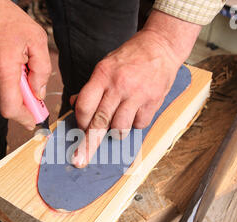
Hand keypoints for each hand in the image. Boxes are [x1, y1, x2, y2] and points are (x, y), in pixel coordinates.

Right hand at [0, 0, 50, 129]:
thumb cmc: (7, 20)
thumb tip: (39, 93)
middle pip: (8, 99)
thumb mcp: (36, 40)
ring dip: (9, 81)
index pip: (11, 108)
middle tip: (25, 71)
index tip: (33, 121)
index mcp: (3, 69)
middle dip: (21, 91)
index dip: (24, 118)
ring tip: (9, 58)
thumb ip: (41, 70)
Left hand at [71, 10, 200, 167]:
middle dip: (88, 144)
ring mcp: (137, 94)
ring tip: (119, 122)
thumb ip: (92, 87)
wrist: (161, 46)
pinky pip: (139, 125)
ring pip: (120, 128)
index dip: (80, 121)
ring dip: (117, 131)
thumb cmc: (130, 57)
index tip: (81, 128)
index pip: (84, 105)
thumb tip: (75, 104)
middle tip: (79, 160)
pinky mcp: (153, 101)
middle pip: (99, 122)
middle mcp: (118, 86)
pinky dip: (135, 124)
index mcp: (103, 75)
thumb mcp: (106, 65)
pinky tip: (136, 112)